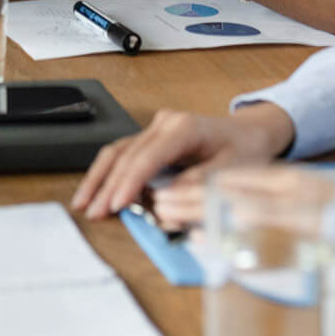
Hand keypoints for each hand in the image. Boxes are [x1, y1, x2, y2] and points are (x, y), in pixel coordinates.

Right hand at [71, 104, 295, 219]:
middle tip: (93, 212)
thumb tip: (166, 200)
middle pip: (126, 154)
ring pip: (118, 152)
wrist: (250, 133)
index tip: (116, 204)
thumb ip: (199, 184)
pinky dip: (109, 174)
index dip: (130, 182)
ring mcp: (155, 129)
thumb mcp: (232, 170)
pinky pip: (124, 155)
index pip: (148, 156)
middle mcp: (164, 124)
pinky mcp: (152, 139)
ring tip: (84, 203)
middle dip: (107, 185)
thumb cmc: (244, 150)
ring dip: (100, 179)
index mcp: (184, 127)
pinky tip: (97, 191)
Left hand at [139, 165, 334, 266]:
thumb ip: (271, 201)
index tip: (169, 188)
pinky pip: (263, 241)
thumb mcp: (308, 198)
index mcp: (291, 180)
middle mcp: (291, 193)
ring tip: (169, 217)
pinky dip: (230, 241)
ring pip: (239, 211)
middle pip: (230, 191)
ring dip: (200, 214)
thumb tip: (229, 207)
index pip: (235, 177)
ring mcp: (299, 216)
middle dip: (190, 196)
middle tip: (158, 203)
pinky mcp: (308, 242)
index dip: (198, 184)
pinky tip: (207, 242)